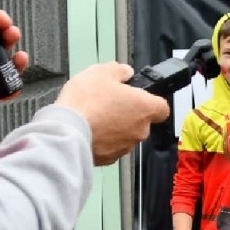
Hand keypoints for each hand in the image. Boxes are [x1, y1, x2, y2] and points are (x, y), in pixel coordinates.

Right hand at [54, 62, 169, 164]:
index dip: (151, 100)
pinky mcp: (109, 158)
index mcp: (144, 107)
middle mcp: (139, 130)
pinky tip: (90, 130)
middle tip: (110, 102)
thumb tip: (124, 71)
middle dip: (128, 113)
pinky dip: (104, 140)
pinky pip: (111, 147)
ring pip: (126, 135)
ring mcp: (125, 146)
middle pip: (142, 121)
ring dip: (116, 127)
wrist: (67, 131)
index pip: (162, 107)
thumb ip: (119, 70)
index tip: (138, 96)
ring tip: (96, 116)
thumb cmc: (85, 103)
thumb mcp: (101, 72)